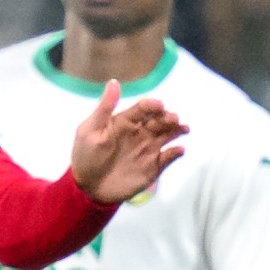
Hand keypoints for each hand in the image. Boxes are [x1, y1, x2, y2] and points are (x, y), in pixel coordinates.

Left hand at [69, 83, 189, 203]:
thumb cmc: (85, 155)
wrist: (87, 187)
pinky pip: (168, 158)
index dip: (152, 105)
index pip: (142, 109)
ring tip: (183, 129)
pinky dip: (175, 153)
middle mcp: (139, 133)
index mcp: (125, 122)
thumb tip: (114, 82)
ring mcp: (147, 149)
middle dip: (168, 117)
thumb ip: (104, 108)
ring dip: (176, 131)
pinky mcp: (153, 167)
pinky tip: (178, 150)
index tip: (159, 105)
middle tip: (173, 118)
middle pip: (158, 121)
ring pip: (167, 136)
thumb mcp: (90, 130)